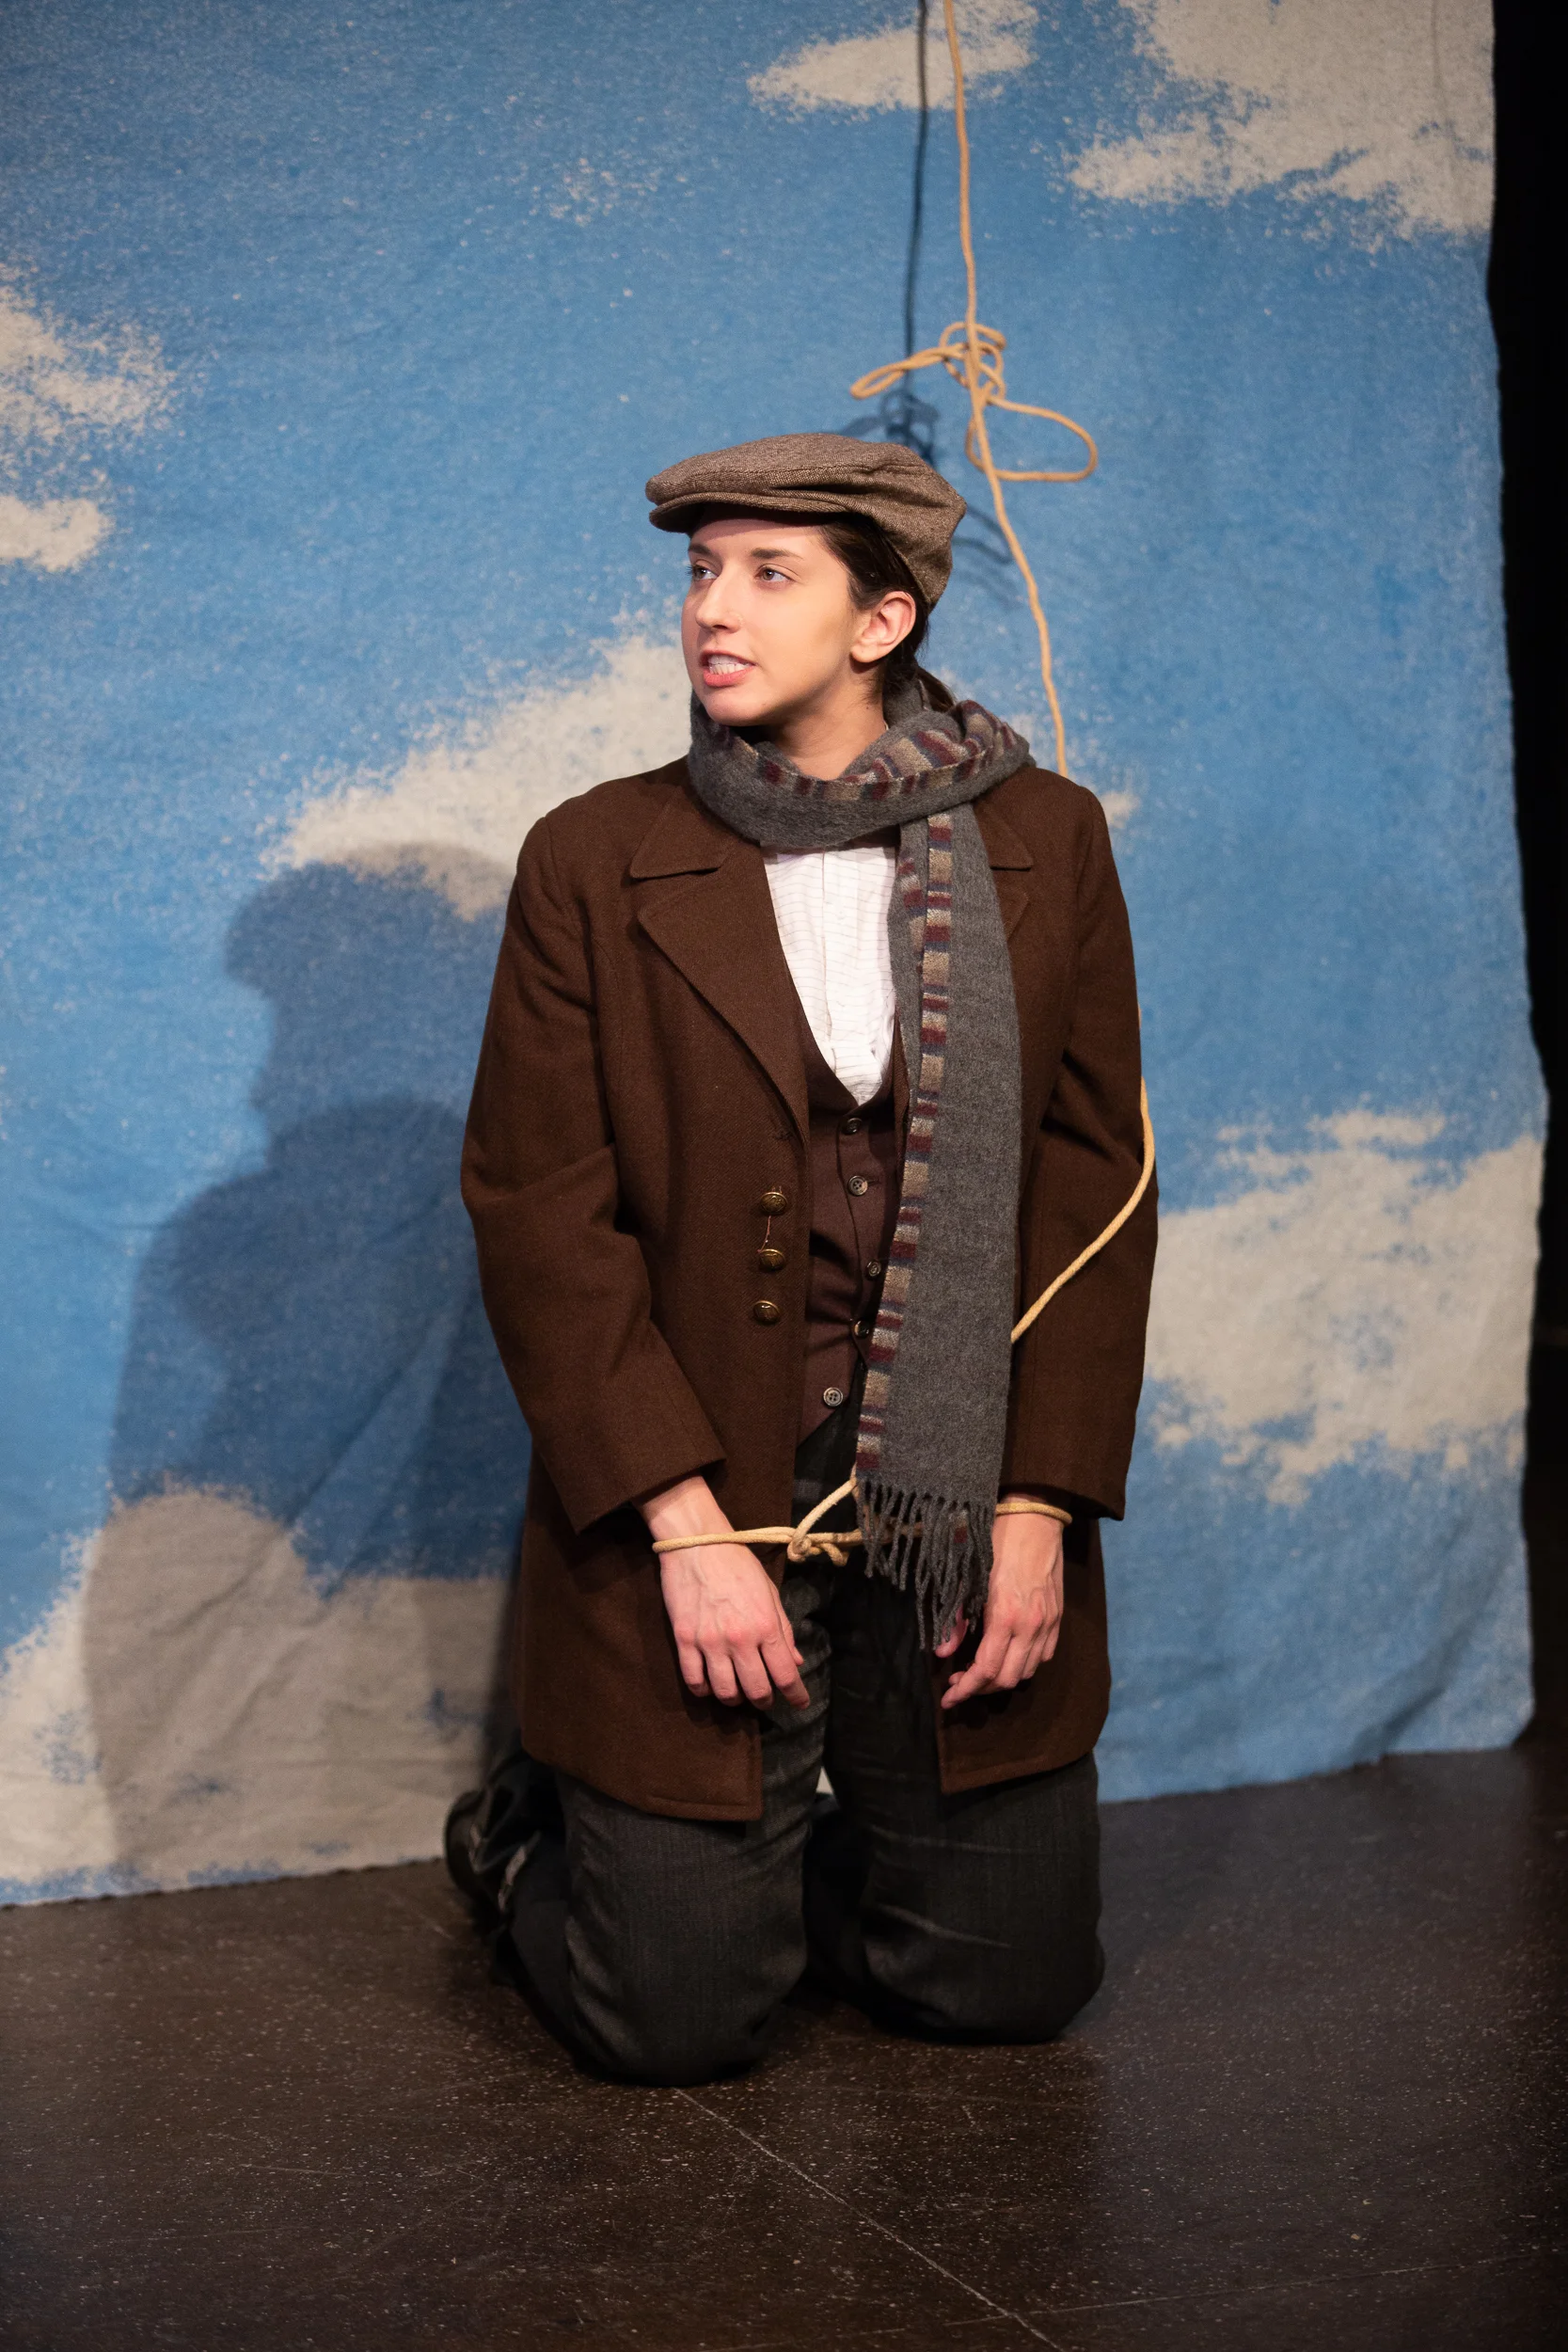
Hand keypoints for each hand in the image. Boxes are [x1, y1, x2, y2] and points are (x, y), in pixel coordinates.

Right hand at [639, 1475, 808, 1710]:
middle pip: (757, 1690)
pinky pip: (694, 1680)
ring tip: (738, 1693)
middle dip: (765, 1701)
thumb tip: (795, 1661)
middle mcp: (740, 1639)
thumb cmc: (738, 1565)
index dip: (796, 1696)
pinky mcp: (685, 1640)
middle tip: (766, 1699)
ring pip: (725, 1692)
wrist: (697, 1544)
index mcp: (765, 1625)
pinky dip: (704, 1691)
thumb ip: (783, 1630)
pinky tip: (710, 1686)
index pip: (785, 1674)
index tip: (800, 1704)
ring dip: (735, 1700)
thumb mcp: (769, 1593)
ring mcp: (710, 1642)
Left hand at [936, 1503, 1063, 1709]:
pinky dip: (1024, 1665)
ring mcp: (1048, 1624)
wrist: (1034, 1519)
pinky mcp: (1058, 1618)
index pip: (986, 1670)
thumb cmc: (995, 1543)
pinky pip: (1044, 1656)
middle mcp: (1031, 1626)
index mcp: (1005, 1616)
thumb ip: (953, 1620)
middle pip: (1007, 1679)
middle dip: (981, 1689)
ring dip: (1002, 1679)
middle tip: (959, 1684)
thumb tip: (942, 1653)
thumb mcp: (966, 1579)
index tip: (948, 1699)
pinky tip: (1007, 1656)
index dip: (966, 1690)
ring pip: (1027, 1671)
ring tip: (980, 1672)